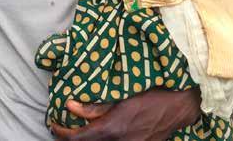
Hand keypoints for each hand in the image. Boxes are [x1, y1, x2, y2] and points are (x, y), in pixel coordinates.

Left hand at [51, 89, 200, 140]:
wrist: (178, 107)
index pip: (78, 138)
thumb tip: (69, 106)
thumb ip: (93, 106)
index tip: (54, 125)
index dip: (61, 133)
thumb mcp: (120, 97)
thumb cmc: (149, 95)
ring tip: (78, 132)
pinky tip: (99, 134)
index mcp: (111, 130)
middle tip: (62, 130)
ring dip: (87, 140)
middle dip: (71, 139)